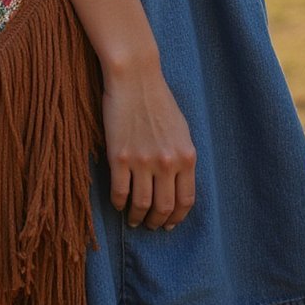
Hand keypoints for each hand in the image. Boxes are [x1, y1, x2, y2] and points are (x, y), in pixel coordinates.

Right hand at [101, 56, 195, 230]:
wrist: (135, 78)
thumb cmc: (158, 100)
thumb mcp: (181, 129)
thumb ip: (182, 157)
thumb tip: (178, 183)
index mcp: (186, 156)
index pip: (185, 200)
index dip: (177, 217)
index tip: (170, 223)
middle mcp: (167, 162)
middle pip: (164, 207)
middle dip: (157, 222)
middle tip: (151, 226)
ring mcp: (142, 161)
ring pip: (141, 204)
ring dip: (137, 217)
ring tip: (133, 219)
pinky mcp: (119, 157)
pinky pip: (119, 191)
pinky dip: (118, 203)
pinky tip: (118, 203)